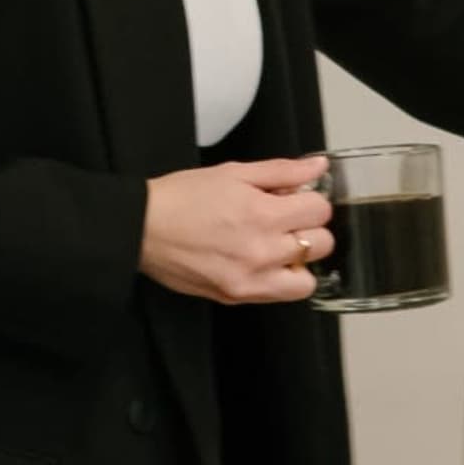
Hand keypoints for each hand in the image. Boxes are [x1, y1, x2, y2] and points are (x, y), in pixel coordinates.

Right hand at [143, 157, 334, 304]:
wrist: (142, 228)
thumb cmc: (183, 196)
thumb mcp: (234, 172)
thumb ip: (282, 171)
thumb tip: (318, 167)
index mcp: (263, 214)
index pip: (320, 211)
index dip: (311, 200)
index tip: (295, 199)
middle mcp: (262, 251)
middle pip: (321, 245)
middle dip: (309, 229)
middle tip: (287, 221)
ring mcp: (250, 280)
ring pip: (307, 282)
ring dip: (299, 263)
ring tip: (278, 249)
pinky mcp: (236, 297)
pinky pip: (278, 296)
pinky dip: (278, 280)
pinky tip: (260, 263)